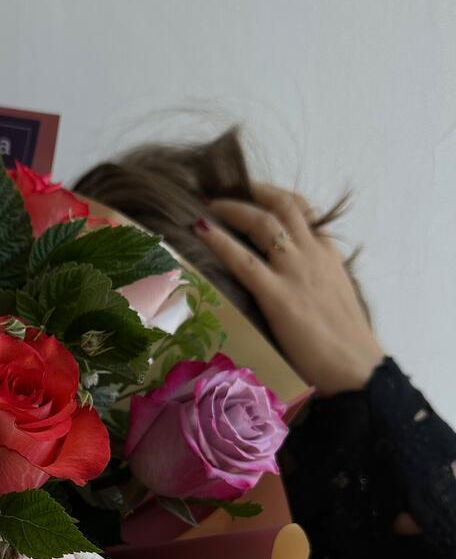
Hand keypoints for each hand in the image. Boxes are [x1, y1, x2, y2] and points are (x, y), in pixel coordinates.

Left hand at [193, 184, 385, 395]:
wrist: (356, 369)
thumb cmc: (344, 344)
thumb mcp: (334, 299)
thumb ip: (314, 282)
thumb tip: (290, 285)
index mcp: (328, 255)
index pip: (304, 214)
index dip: (277, 201)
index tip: (256, 195)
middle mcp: (312, 254)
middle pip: (283, 206)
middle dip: (253, 192)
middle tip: (226, 189)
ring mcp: (295, 272)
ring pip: (263, 223)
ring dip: (233, 208)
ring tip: (208, 205)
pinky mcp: (278, 295)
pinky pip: (243, 261)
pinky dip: (219, 242)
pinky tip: (200, 231)